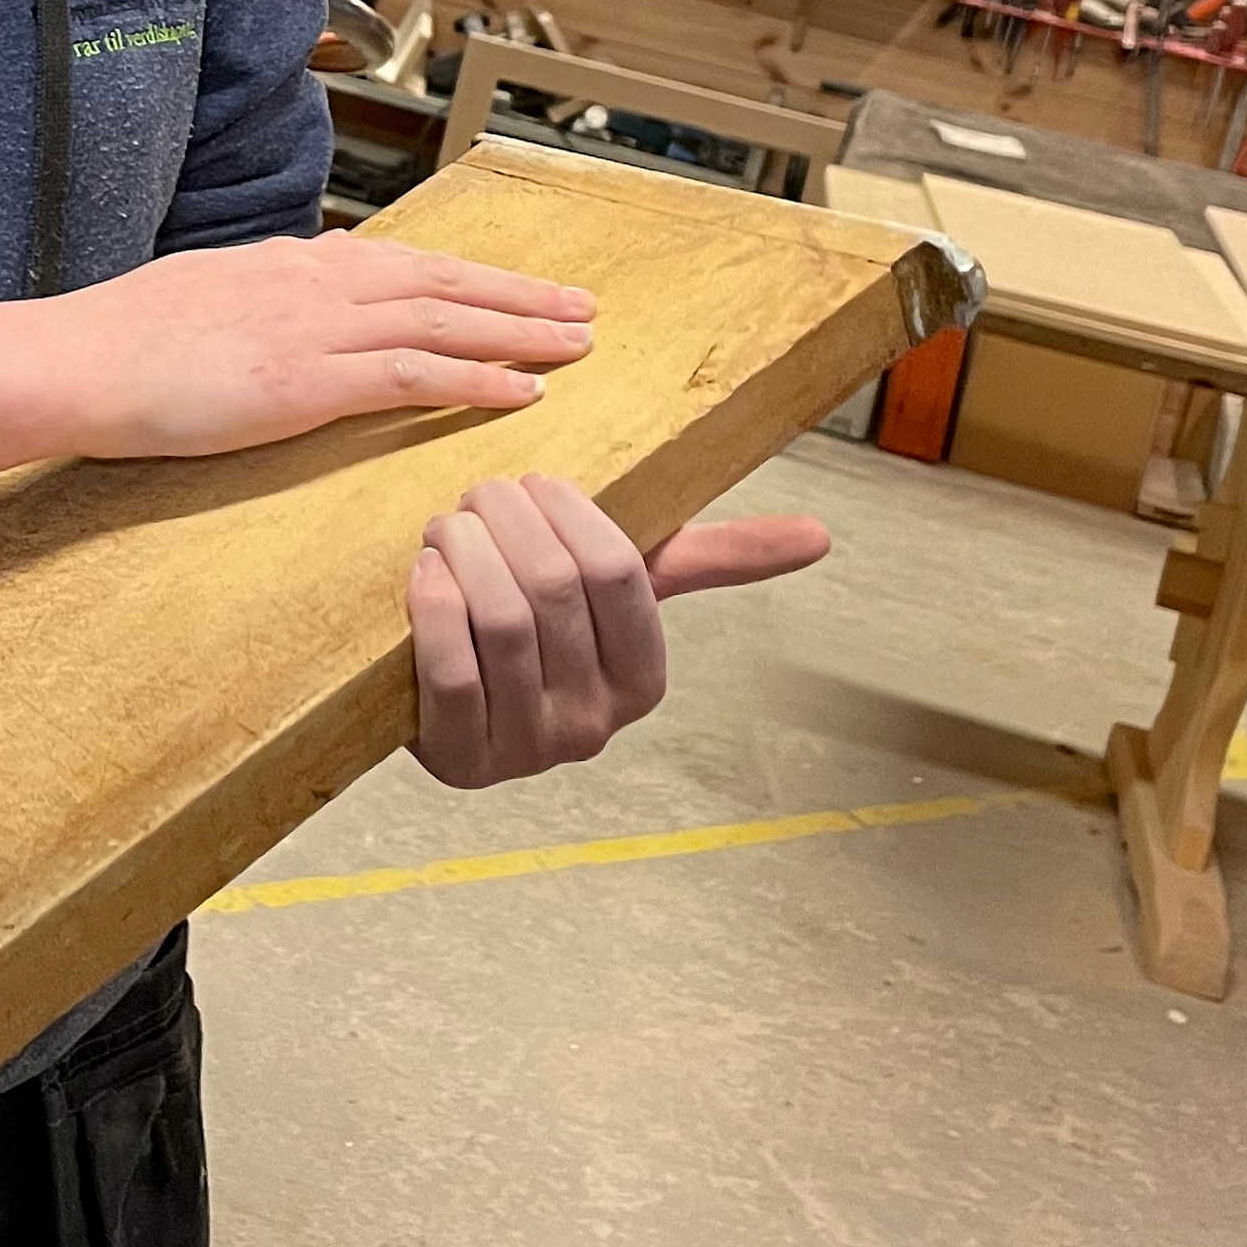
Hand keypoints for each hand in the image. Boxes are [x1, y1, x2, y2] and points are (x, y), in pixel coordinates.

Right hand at [45, 235, 594, 461]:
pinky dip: (479, 379)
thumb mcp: (203, 294)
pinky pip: (415, 374)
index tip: (518, 285)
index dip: (469, 276)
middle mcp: (316, 283)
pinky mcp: (309, 382)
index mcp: (291, 265)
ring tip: (580, 343)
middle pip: (444, 282)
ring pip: (445, 320)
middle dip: (519, 295)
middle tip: (584, 306)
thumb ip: (261, 294)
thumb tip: (297, 291)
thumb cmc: (120, 341)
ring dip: (521, 331)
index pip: (403, 263)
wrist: (75, 360)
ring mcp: (316, 329)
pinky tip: (525, 390)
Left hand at [407, 471, 831, 788]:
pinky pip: (450, 667)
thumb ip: (714, 560)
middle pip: (552, 588)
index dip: (570, 513)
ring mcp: (528, 750)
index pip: (617, 573)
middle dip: (507, 521)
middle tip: (481, 495)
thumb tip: (822, 536)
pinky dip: (433, 603)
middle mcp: (595, 725)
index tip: (537, 485)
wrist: (450, 704)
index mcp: (643, 679)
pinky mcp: (460, 761)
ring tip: (449, 526)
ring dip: (464, 551)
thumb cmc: (546, 628)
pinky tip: (425, 572)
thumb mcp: (624, 592)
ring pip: (498, 620)